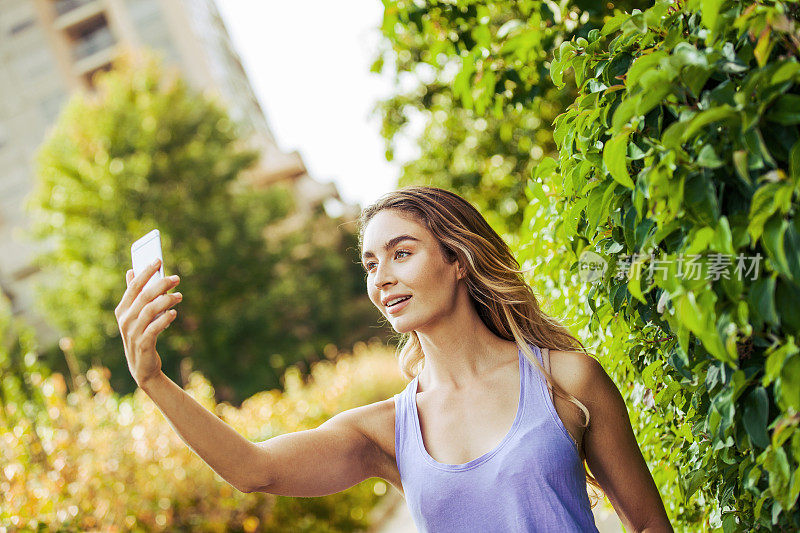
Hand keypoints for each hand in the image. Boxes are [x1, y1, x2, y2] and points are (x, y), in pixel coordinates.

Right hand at [115, 258, 182, 386]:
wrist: (142, 367)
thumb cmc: (141, 335)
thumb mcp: (135, 315)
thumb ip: (134, 295)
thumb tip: (131, 271)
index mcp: (122, 310)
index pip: (134, 286)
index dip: (146, 272)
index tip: (158, 260)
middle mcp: (125, 320)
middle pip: (144, 296)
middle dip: (161, 284)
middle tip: (176, 278)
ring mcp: (132, 333)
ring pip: (150, 310)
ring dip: (167, 301)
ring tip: (179, 296)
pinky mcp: (143, 344)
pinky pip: (154, 328)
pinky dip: (165, 319)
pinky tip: (174, 313)